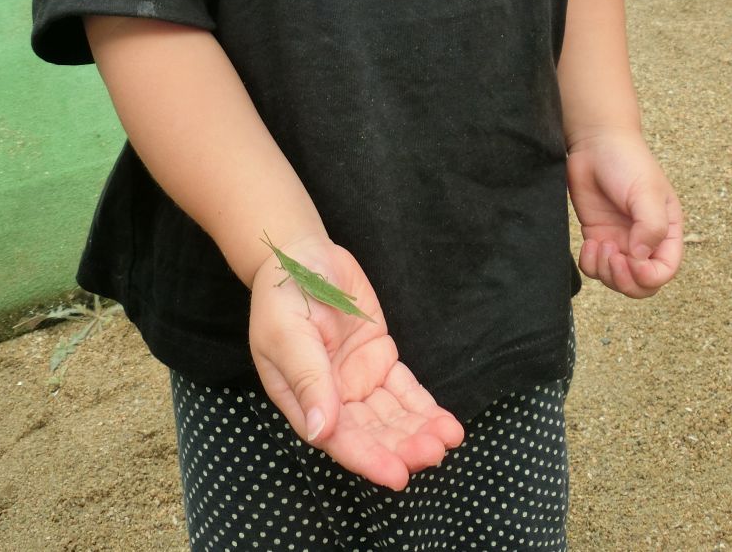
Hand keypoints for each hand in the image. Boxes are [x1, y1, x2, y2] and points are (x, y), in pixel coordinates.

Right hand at [249, 235, 463, 488]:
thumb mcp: (287, 333)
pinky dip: (425, 409)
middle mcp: (333, 397)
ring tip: (448, 439)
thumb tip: (321, 432)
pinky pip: (405, 391)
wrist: (302, 255)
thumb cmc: (283, 293)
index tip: (398, 475)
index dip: (368, 459)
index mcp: (303, 398)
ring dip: (419, 431)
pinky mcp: (379, 360)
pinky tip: (447, 424)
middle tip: (434, 452)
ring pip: (392, 417)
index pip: (338, 438)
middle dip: (402, 447)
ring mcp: (358, 380)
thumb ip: (307, 380)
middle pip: (371, 433)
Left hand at [566, 127, 683, 297]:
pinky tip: (589, 243)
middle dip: (625, 281)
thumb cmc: (627, 162)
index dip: (649, 277)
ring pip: (616, 280)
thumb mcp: (646, 192)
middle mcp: (645, 241)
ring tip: (600, 245)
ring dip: (606, 272)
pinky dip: (590, 264)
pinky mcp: (598, 236)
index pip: (665, 271)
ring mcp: (620, 240)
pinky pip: (595, 267)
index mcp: (667, 232)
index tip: (632, 261)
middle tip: (612, 257)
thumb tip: (640, 258)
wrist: (595, 143)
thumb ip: (651, 227)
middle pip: (641, 285)